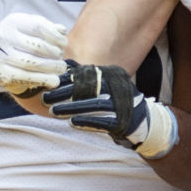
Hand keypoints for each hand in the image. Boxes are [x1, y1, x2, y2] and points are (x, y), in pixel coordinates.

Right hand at [0, 12, 70, 95]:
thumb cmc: (17, 41)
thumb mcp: (29, 29)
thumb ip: (46, 28)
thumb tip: (62, 31)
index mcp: (13, 22)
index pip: (38, 26)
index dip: (55, 37)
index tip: (64, 44)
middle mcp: (4, 36)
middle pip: (37, 46)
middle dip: (55, 54)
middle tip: (61, 59)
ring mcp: (0, 55)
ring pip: (32, 63)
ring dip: (51, 68)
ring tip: (60, 69)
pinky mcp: (0, 72)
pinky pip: (25, 77)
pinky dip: (43, 79)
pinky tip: (53, 80)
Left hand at [43, 64, 178, 159]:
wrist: (144, 124)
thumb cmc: (118, 103)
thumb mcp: (105, 86)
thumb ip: (87, 78)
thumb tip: (65, 66)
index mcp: (113, 74)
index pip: (86, 75)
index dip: (66, 80)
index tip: (48, 84)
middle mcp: (119, 86)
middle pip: (88, 88)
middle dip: (64, 94)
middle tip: (46, 98)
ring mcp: (123, 104)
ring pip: (94, 104)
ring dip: (71, 109)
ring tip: (54, 112)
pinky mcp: (123, 122)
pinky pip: (102, 121)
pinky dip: (86, 122)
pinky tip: (72, 123)